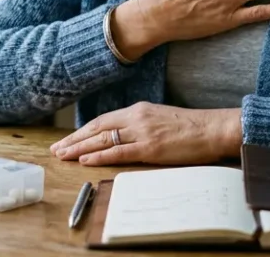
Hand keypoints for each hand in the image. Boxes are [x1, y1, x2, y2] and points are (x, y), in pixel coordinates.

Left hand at [49, 102, 241, 165]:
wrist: (213, 128)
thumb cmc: (190, 127)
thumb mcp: (160, 119)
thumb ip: (140, 125)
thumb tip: (123, 137)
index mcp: (138, 109)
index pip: (102, 120)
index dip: (82, 131)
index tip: (67, 139)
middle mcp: (136, 117)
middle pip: (97, 128)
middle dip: (74, 139)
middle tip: (56, 148)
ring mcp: (143, 132)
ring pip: (103, 140)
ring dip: (80, 148)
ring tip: (63, 155)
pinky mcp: (150, 147)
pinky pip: (119, 152)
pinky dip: (99, 156)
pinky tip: (85, 160)